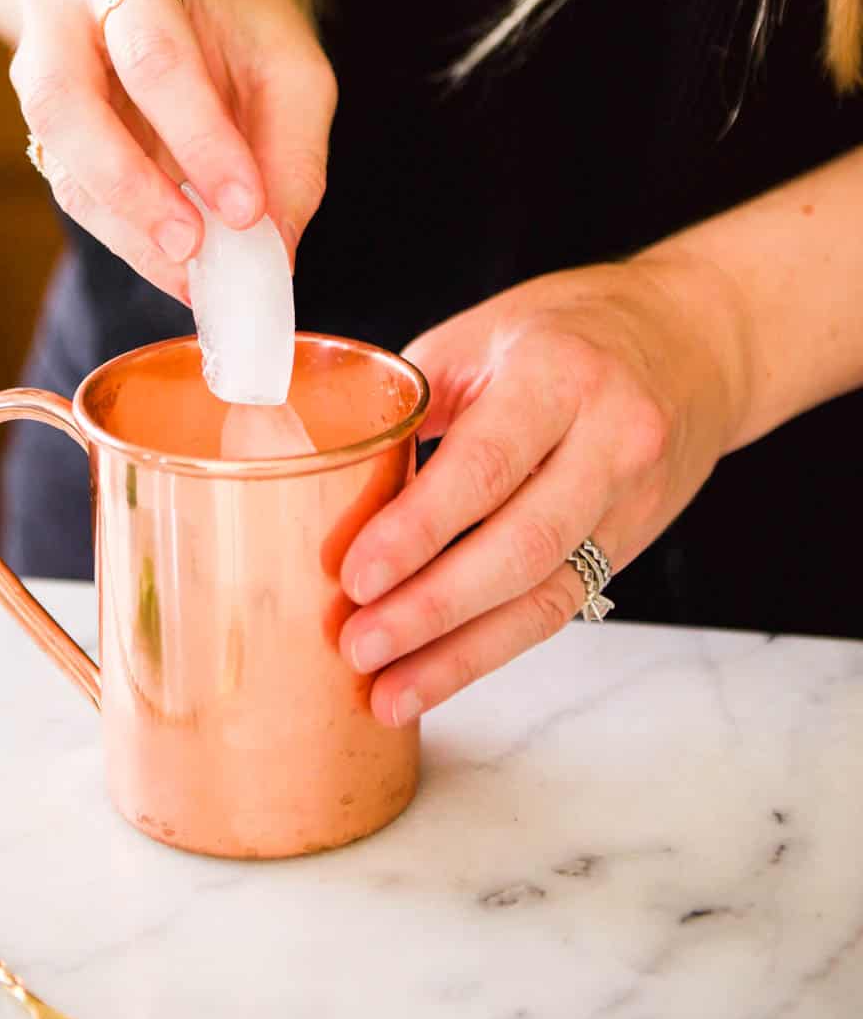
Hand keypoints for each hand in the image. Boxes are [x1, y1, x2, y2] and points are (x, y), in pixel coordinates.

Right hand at [9, 0, 336, 299]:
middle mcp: (58, 12)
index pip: (153, 57)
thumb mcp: (288, 62)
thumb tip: (277, 247)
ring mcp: (34, 70)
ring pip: (60, 160)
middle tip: (195, 248)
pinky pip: (73, 192)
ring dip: (128, 227)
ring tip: (192, 271)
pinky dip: (126, 237)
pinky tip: (173, 264)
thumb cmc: (231, 22)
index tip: (246, 209)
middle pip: (66, 105)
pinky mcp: (43, 129)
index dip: (200, 139)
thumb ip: (290, 150)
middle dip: (134, 188)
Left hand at [338, 253, 750, 723]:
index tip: (355, 576)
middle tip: (358, 644)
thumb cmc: (570, 328)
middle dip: (432, 608)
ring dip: (461, 653)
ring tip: (388, 690)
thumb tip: (323, 471)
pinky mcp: (634, 542)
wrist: (695, 339)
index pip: (484, 465)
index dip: (417, 530)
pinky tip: (439, 673)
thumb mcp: (484, 336)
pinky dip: (494, 646)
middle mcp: (609, 439)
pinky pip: (561, 604)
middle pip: (520, 546)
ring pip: (545, 594)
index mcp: (557, 373)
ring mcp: (631, 499)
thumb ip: (413, 402)